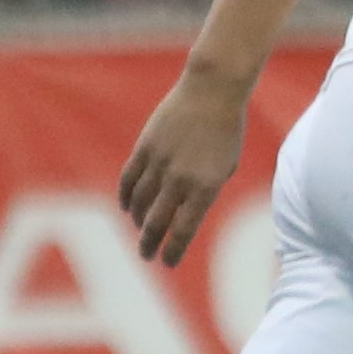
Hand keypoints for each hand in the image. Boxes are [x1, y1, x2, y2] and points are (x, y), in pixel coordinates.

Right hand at [119, 63, 255, 266]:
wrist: (212, 91)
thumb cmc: (226, 130)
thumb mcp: (226, 166)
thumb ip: (205, 191)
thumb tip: (182, 213)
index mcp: (206, 187)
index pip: (184, 230)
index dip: (173, 251)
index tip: (167, 262)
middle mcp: (180, 180)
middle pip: (156, 222)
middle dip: (149, 243)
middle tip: (146, 255)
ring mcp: (159, 164)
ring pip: (138, 203)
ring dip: (137, 220)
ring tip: (140, 228)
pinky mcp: (144, 148)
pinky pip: (129, 180)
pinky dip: (125, 197)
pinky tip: (127, 207)